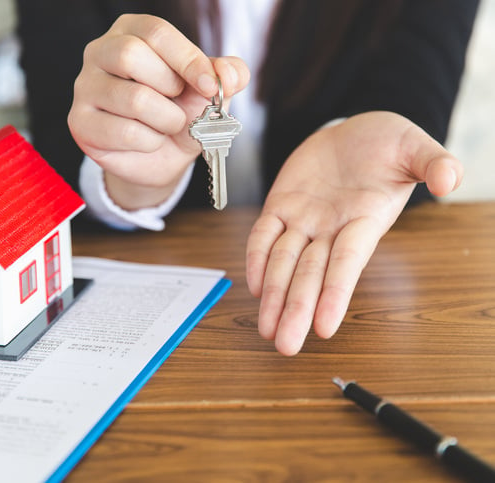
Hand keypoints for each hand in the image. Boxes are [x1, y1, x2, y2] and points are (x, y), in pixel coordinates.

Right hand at [68, 14, 249, 208]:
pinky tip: (148, 141)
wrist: (159, 158)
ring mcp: (85, 87)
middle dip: (169, 87)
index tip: (210, 85)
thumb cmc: (178, 112)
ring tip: (167, 125)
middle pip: (131, 55)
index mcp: (130, 31)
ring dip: (165, 119)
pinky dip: (149, 142)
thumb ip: (227, 74)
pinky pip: (123, 132)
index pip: (155, 32)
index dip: (188, 59)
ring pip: (132, 98)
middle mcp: (99, 52)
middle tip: (178, 103)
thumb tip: (229, 74)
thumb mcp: (208, 90)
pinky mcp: (80, 122)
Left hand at [246, 111, 462, 355]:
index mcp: (365, 220)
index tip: (324, 328)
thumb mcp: (415, 147)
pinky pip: (264, 235)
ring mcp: (305, 219)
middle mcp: (332, 228)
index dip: (335, 293)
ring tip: (265, 329)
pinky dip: (256, 257)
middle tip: (284, 346)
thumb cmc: (388, 143)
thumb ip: (433, 163)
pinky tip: (253, 286)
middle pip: (311, 274)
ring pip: (284, 262)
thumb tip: (450, 179)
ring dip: (273, 296)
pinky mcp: (282, 205)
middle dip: (296, 309)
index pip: (347, 262)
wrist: (354, 131)